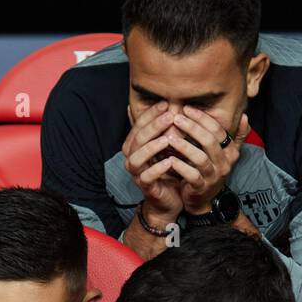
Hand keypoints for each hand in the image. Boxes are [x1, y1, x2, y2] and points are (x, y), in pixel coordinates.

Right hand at [122, 100, 184, 223]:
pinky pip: (147, 177)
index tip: (166, 104)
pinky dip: (157, 169)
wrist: (170, 198)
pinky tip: (170, 161)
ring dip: (151, 147)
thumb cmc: (169, 169)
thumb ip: (165, 129)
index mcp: (135, 146)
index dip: (150, 114)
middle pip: (137, 139)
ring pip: (136, 158)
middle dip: (153, 126)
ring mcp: (137, 174)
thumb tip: (167, 102)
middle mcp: (132, 159)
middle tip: (170, 116)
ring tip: (167, 139)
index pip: (138, 126)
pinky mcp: (146, 188)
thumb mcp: (167, 146)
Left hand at [169, 107, 245, 214]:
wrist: (202, 199)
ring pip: (200, 158)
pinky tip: (169, 159)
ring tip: (170, 136)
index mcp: (230, 152)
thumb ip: (236, 137)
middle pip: (210, 141)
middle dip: (192, 128)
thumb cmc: (209, 171)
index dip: (203, 118)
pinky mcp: (201, 188)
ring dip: (184, 146)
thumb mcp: (225, 154)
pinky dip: (180, 166)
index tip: (187, 108)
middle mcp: (224, 163)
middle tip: (176, 117)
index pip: (219, 130)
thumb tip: (246, 117)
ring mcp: (213, 176)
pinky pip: (191, 175)